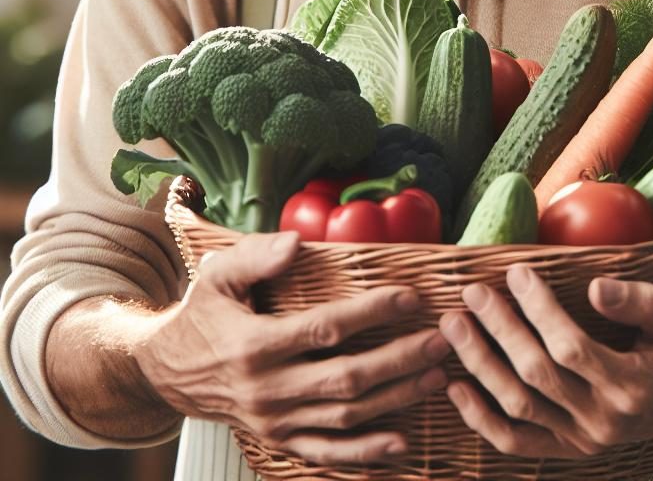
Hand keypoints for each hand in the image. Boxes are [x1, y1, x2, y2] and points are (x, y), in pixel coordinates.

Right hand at [134, 232, 451, 465]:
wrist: (167, 372)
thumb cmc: (202, 315)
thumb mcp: (218, 275)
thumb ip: (257, 255)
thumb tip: (296, 242)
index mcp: (254, 346)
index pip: (324, 329)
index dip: (371, 312)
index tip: (410, 297)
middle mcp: (266, 390)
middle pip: (345, 378)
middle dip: (399, 360)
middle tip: (440, 342)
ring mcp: (274, 423)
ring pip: (344, 417)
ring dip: (394, 400)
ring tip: (436, 378)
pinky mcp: (278, 442)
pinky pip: (326, 453)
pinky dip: (364, 455)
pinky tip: (401, 443)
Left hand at [438, 265, 652, 458]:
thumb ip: (640, 302)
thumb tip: (596, 286)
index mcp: (631, 385)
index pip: (571, 347)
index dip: (540, 310)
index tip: (516, 272)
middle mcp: (603, 420)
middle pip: (537, 374)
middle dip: (499, 329)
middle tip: (472, 292)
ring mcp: (582, 439)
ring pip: (519, 407)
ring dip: (481, 364)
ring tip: (454, 325)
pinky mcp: (567, 449)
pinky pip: (516, 442)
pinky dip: (481, 418)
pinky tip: (456, 386)